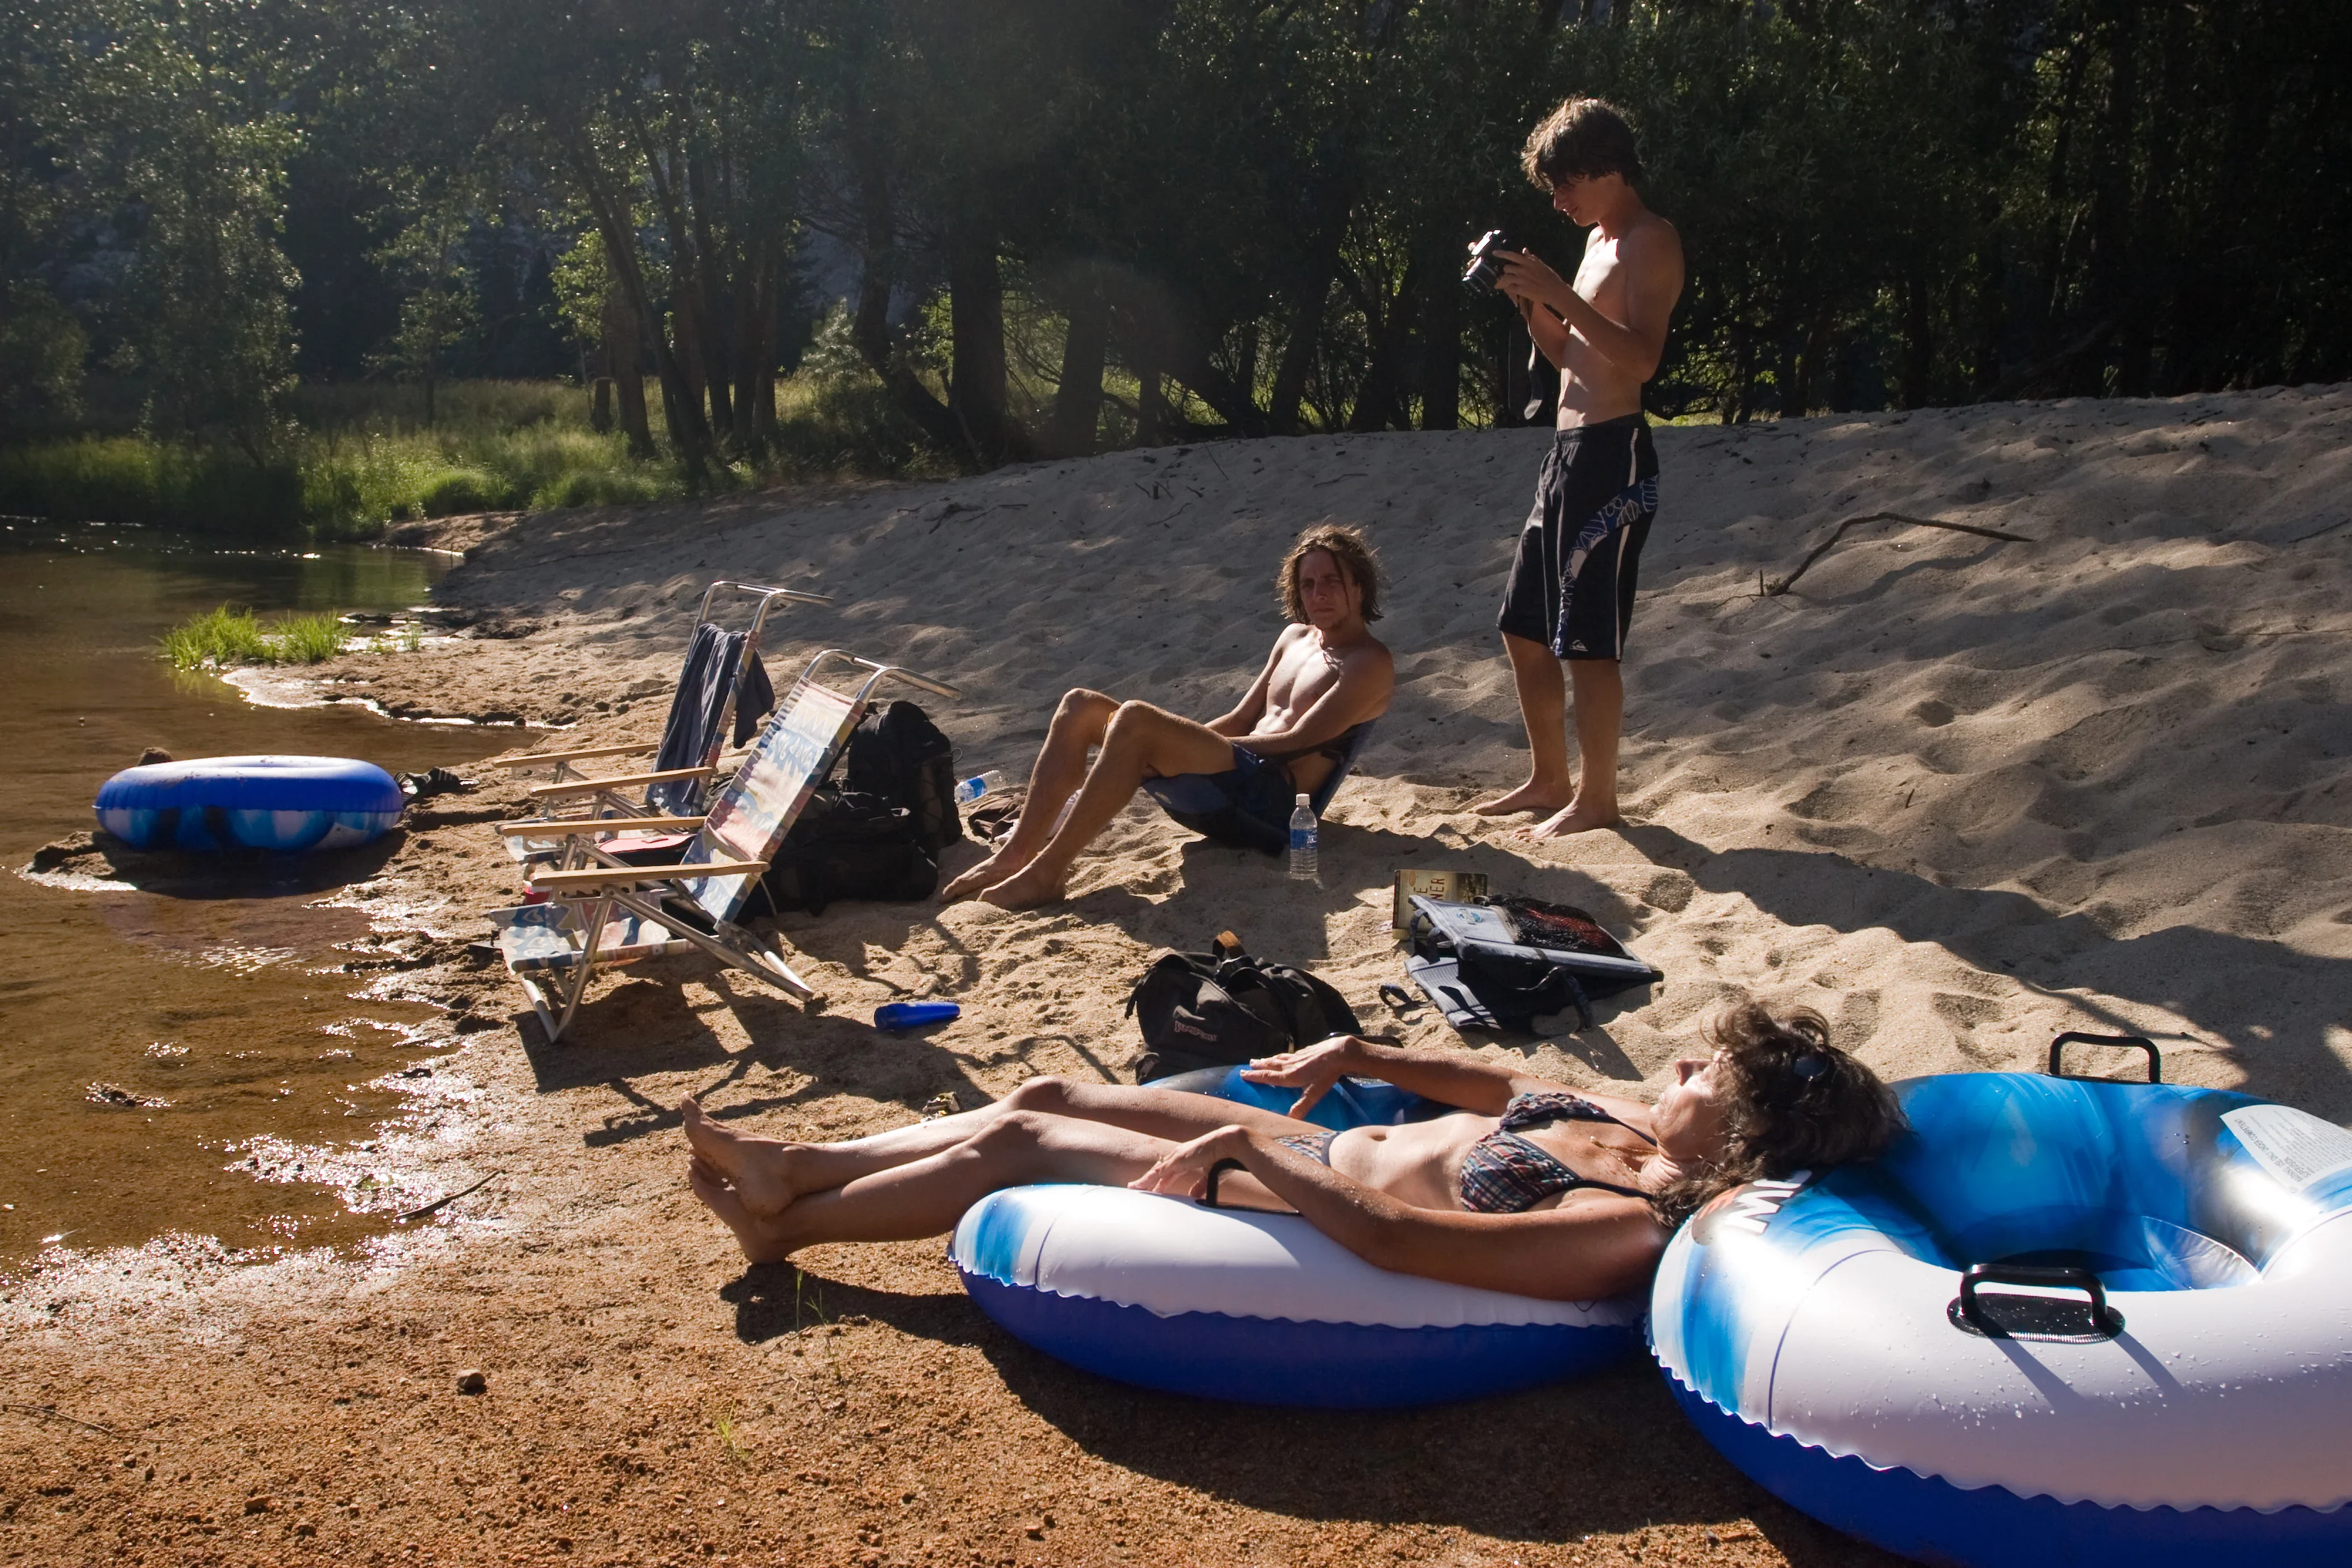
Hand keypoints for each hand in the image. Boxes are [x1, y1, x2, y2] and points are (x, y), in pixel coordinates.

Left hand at [1128, 1125, 1248, 1201]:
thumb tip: (1192, 1197)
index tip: (1154, 1188)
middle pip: (1159, 1171)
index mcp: (1187, 1158)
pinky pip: (1158, 1172)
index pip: (1169, 1172)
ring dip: (1145, 1180)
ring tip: (1133, 1188)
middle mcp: (1179, 1156)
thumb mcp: (1209, 1176)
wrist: (1231, 1144)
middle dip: (1148, 1180)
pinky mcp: (1177, 1160)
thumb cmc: (1224, 1158)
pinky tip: (1140, 1186)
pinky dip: (1148, 1180)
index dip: (1160, 1180)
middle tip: (1137, 1188)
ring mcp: (1177, 1157)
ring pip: (1156, 1171)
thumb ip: (1199, 1187)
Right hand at [1238, 1034, 1364, 1119]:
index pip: (1268, 1077)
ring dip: (1268, 1059)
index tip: (1243, 1074)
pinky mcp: (1305, 1051)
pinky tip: (1284, 1056)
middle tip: (1248, 1064)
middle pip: (1271, 1065)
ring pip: (1279, 1058)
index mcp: (1290, 1076)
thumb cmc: (1327, 1075)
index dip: (1255, 1076)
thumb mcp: (1315, 1094)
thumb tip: (1289, 1120)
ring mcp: (1297, 1057)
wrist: (1338, 1053)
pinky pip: (1288, 1054)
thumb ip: (1301, 1107)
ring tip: (1260, 1059)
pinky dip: (1281, 1055)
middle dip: (1259, 1066)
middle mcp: (1290, 1065)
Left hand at [1495, 248, 1567, 312]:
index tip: (1494, 253)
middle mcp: (1523, 269)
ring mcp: (1521, 280)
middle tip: (1511, 274)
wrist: (1554, 290)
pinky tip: (1514, 289)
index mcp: (1528, 262)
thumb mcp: (1540, 264)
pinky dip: (1510, 288)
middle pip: (1506, 268)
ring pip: (1506, 278)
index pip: (1511, 255)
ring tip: (1512, 282)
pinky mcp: (1520, 290)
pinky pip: (1509, 287)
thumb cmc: (1549, 277)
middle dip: (1507, 271)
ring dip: (1507, 280)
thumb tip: (1524, 250)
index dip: (1501, 254)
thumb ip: (1530, 258)